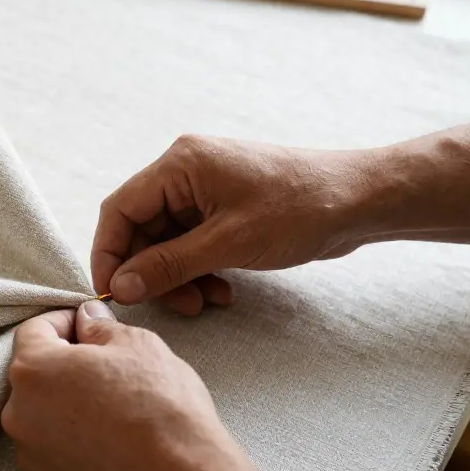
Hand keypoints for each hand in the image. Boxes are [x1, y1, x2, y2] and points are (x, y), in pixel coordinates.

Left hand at [1, 300, 261, 470]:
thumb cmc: (161, 407)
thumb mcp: (137, 345)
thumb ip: (99, 327)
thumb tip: (87, 319)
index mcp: (33, 370)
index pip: (33, 331)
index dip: (64, 322)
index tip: (89, 326)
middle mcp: (19, 414)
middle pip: (34, 376)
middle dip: (64, 365)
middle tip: (107, 368)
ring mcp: (31, 454)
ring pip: (42, 415)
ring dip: (67, 405)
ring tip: (112, 409)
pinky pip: (53, 450)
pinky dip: (73, 440)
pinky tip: (109, 441)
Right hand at [92, 135, 370, 310]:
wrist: (360, 200)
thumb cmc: (299, 209)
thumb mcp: (227, 243)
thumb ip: (168, 265)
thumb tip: (122, 286)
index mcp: (179, 165)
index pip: (119, 210)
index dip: (109, 254)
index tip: (113, 294)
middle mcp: (185, 173)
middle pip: (141, 229)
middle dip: (152, 272)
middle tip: (174, 306)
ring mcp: (204, 191)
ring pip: (166, 243)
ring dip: (178, 277)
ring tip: (204, 302)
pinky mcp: (222, 209)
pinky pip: (191, 244)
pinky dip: (198, 270)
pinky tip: (221, 290)